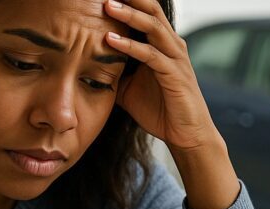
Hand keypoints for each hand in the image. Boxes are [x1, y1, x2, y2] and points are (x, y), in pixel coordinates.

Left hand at [104, 0, 221, 151]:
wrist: (185, 134)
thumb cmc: (159, 109)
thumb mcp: (128, 88)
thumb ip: (113, 72)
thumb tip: (85, 69)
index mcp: (161, 43)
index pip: (144, 12)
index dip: (127, 1)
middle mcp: (171, 44)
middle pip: (151, 9)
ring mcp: (175, 58)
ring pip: (152, 27)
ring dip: (129, 14)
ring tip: (106, 5)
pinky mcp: (175, 74)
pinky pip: (151, 55)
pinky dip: (130, 46)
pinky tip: (110, 40)